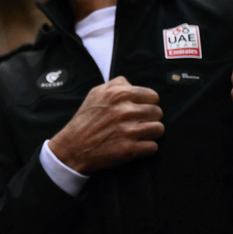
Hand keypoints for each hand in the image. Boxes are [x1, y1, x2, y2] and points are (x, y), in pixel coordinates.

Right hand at [48, 76, 163, 173]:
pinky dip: (146, 148)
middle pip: (157, 112)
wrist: (73, 147)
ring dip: (150, 133)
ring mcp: (128, 130)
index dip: (147, 103)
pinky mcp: (130, 149)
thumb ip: (116, 85)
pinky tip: (136, 146)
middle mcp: (124, 110)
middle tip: (138, 123)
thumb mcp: (95, 93)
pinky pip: (153, 147)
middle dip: (149, 118)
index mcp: (118, 94)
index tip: (140, 109)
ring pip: (159, 129)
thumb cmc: (86, 120)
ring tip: (139, 134)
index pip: (152, 95)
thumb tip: (133, 85)